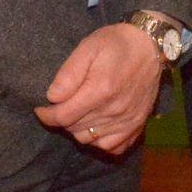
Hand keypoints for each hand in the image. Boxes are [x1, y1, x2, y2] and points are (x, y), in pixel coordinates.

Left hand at [34, 23, 162, 153]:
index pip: (63, 116)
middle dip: (62, 119)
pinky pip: (113, 147)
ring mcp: (128, 121)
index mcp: (100, 90)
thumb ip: (69, 73)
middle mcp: (114, 110)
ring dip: (78, 129)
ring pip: (90, 140)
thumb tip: (53, 97)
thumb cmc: (117, 43)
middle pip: (75, 129)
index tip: (41, 108)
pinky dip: (100, 141)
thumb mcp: (88, 47)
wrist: (151, 46)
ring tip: (78, 113)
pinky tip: (97, 126)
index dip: (47, 115)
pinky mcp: (137, 125)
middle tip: (62, 105)